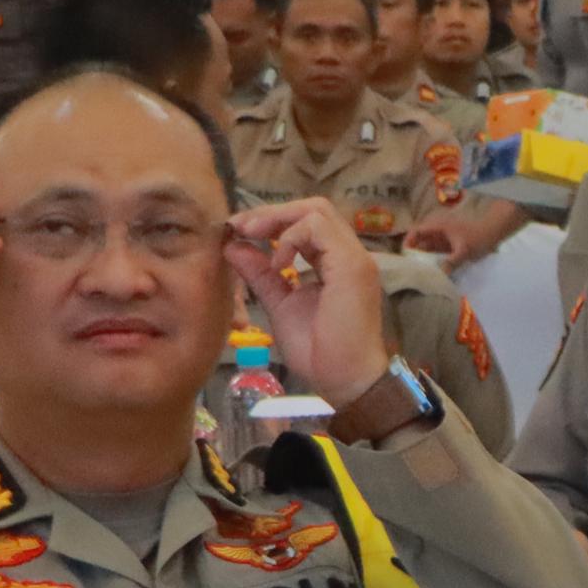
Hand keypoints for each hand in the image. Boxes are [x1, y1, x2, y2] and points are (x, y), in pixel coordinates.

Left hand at [226, 198, 392, 405]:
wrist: (345, 379)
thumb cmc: (319, 351)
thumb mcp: (280, 304)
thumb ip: (261, 275)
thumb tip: (233, 246)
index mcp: (335, 263)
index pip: (307, 223)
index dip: (271, 221)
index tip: (239, 231)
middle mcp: (348, 254)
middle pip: (313, 208)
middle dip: (272, 212)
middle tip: (241, 227)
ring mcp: (354, 258)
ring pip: (316, 210)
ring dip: (278, 219)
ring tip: (252, 236)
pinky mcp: (352, 265)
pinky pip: (317, 228)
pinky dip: (291, 237)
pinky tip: (277, 262)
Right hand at [404, 194, 522, 263]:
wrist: (495, 233)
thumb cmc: (478, 237)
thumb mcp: (464, 250)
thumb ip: (451, 262)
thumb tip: (439, 275)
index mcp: (437, 226)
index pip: (416, 231)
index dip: (408, 242)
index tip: (404, 256)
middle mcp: (437, 232)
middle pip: (419, 243)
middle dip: (413, 255)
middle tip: (409, 270)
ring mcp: (443, 240)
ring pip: (427, 250)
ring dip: (423, 260)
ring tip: (417, 274)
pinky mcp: (449, 248)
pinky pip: (436, 255)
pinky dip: (433, 263)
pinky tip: (431, 274)